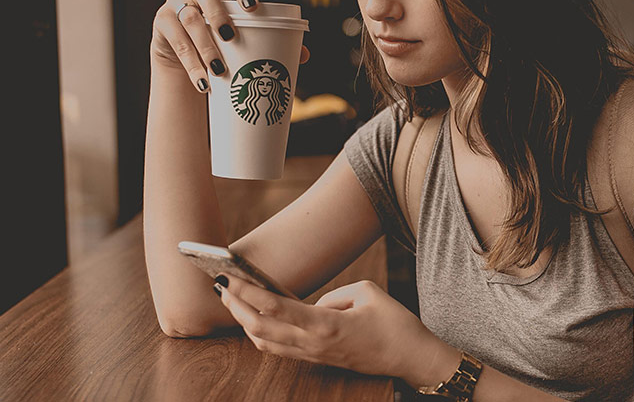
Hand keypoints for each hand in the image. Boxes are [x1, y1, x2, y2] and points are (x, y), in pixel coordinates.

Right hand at [151, 0, 309, 91]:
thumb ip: (271, 40)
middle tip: (231, 37)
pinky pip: (175, 41)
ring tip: (220, 70)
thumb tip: (305, 55)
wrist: (184, 53)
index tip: (253, 7)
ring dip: (205, 46)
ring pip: (189, 19)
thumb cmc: (223, 38)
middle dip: (218, 14)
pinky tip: (203, 82)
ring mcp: (175, 2)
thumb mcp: (242, 35)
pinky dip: (191, 64)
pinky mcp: (161, 22)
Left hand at [214, 275, 457, 385]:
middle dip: (236, 307)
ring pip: (265, 343)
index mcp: (325, 325)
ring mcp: (314, 355)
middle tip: (221, 285)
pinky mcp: (318, 359)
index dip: (248, 292)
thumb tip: (314, 305)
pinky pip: (280, 348)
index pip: (274, 308)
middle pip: (260, 329)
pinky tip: (255, 319)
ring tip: (232, 300)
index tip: (229, 277)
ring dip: (244, 322)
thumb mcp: (366, 292)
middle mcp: (313, 344)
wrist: (411, 358)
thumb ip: (334, 295)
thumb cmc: (394, 323)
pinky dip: (261, 333)